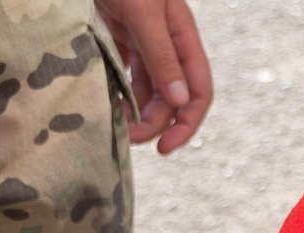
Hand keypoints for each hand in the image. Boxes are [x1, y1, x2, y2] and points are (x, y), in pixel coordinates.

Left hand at [95, 0, 213, 151]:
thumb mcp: (143, 12)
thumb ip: (161, 56)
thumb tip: (180, 102)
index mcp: (182, 36)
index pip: (198, 92)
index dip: (187, 124)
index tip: (165, 147)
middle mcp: (166, 42)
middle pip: (171, 97)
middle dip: (154, 122)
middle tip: (126, 138)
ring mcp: (142, 39)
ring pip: (147, 88)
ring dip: (136, 111)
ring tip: (115, 124)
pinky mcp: (117, 34)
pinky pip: (124, 72)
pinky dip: (118, 90)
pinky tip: (105, 100)